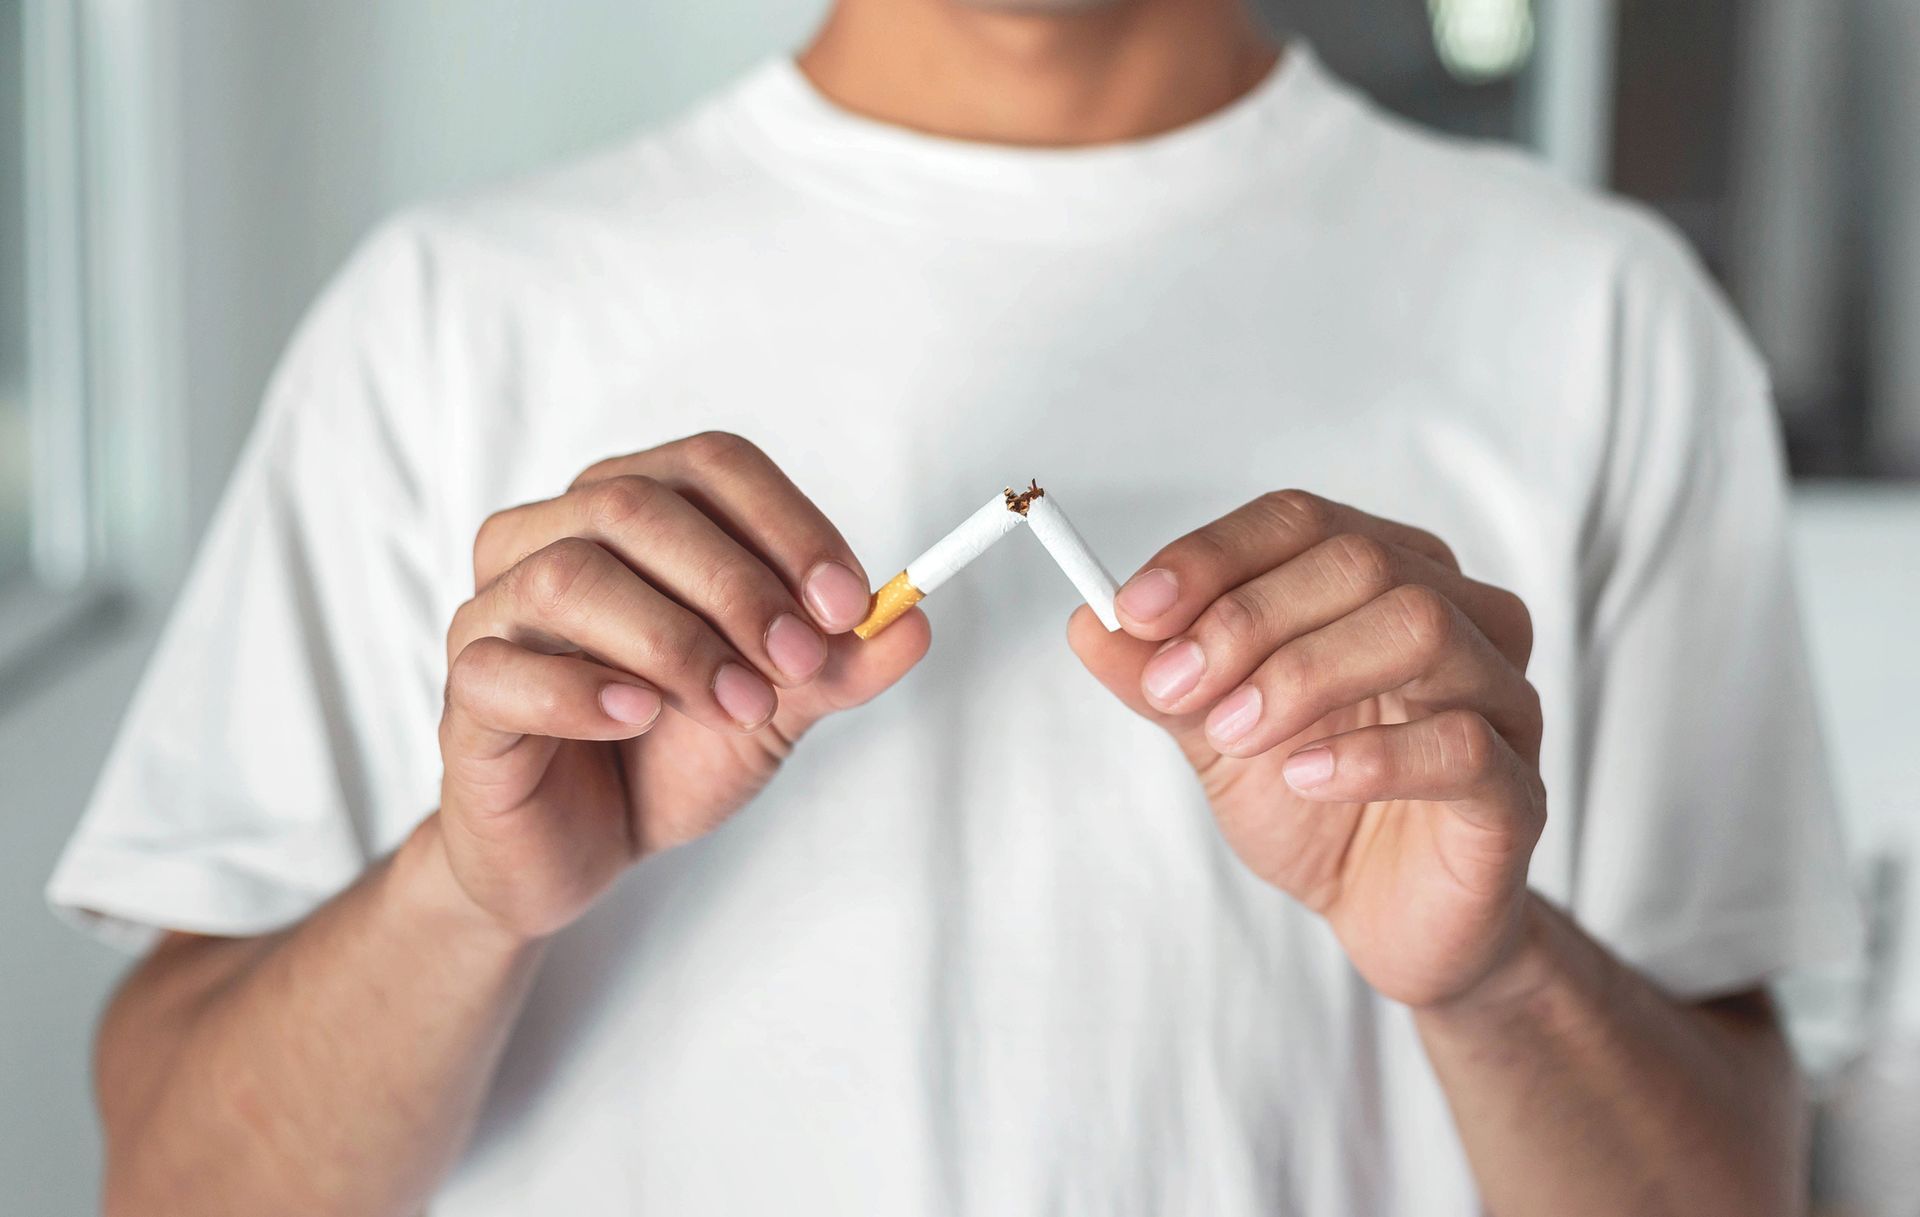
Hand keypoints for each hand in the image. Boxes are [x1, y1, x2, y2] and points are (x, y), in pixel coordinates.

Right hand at [435, 432, 927, 939]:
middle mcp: (551, 537)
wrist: (585, 847)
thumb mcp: (777, 706)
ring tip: (735, 704)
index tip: (851, 602)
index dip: (786, 524)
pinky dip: (582, 691)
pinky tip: (638, 719)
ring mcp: (495, 610)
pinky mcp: (467, 692)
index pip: (709, 466)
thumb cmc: (668, 751)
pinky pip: (503, 669)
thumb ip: (840, 664)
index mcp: (631, 513)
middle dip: (736, 585)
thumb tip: (912, 623)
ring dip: (673, 642)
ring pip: (568, 577)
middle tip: (800, 663)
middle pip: (637, 506)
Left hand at [1071, 490, 1543, 1007]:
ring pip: (1421, 627)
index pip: (1303, 522)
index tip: (1133, 610)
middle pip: (1361, 562)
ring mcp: (1500, 700)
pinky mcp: (1516, 792)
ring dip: (1305, 672)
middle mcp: (1458, 619)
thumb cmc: (1315, 807)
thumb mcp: (1215, 736)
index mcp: (1385, 582)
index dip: (1213, 557)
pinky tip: (1306, 776)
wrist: (1384, 917)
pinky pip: (1463, 744)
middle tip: (1176, 687)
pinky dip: (1371, 754)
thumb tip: (1089, 624)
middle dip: (1249, 618)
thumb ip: (1162, 680)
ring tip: (1237, 733)